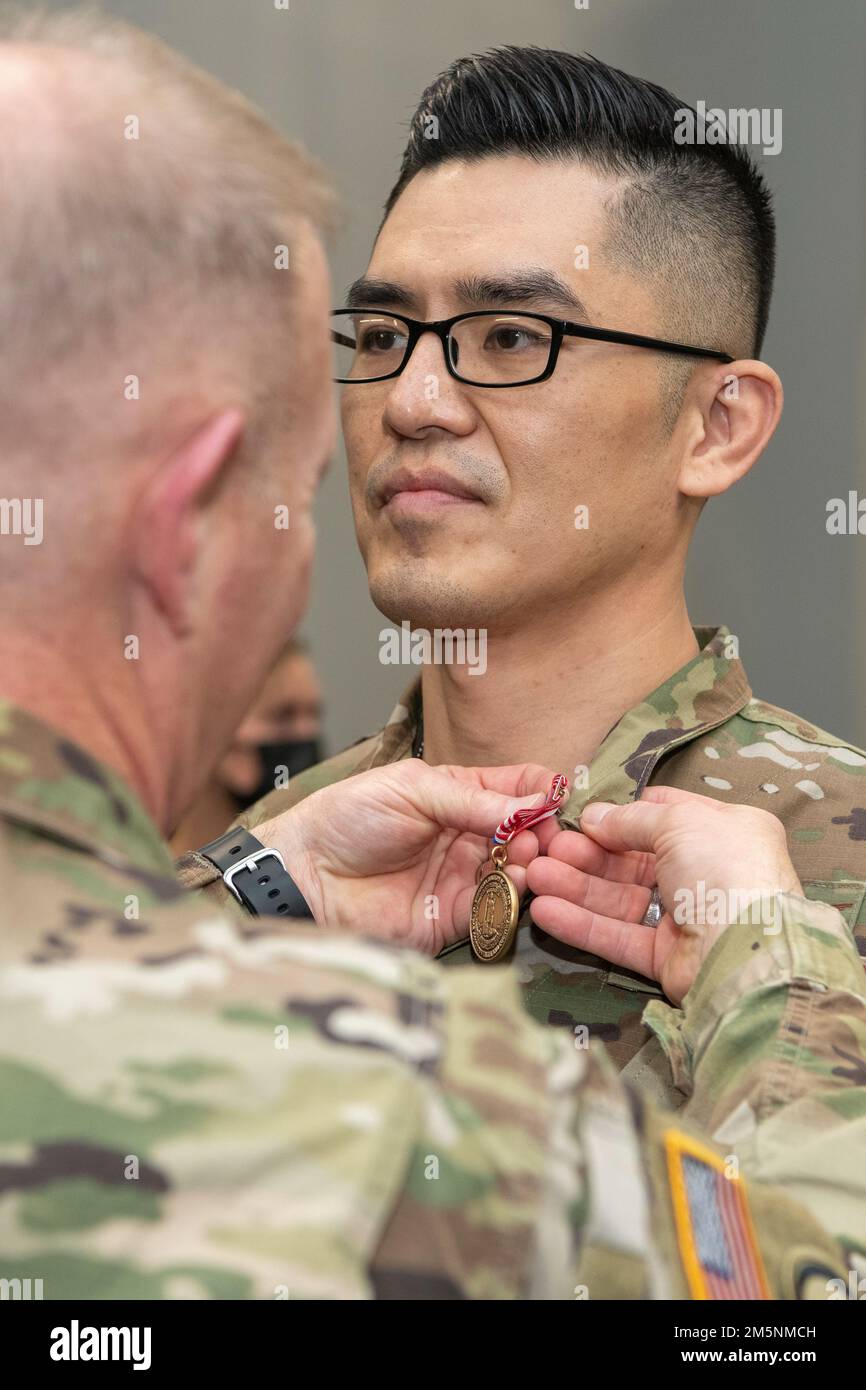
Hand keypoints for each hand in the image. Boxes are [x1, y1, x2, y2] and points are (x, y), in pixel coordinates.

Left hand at [257, 760, 554, 953]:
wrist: (306, 874)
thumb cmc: (348, 818)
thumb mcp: (411, 789)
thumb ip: (471, 799)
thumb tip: (531, 804)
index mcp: (459, 794)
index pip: (516, 786)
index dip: (540, 790)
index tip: (556, 797)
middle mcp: (467, 835)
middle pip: (527, 832)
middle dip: (544, 831)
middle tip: (547, 835)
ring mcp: (463, 877)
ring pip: (519, 870)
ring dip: (534, 863)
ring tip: (532, 856)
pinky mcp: (455, 918)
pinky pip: (497, 909)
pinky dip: (514, 896)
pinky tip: (518, 881)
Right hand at [526, 787, 802, 1003]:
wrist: (748, 949)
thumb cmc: (723, 866)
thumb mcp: (679, 821)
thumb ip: (631, 819)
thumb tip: (593, 816)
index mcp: (724, 831)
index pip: (667, 815)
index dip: (625, 813)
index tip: (584, 813)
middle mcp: (707, 872)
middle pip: (635, 859)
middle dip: (589, 853)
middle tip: (547, 848)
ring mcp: (687, 917)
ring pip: (621, 897)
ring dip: (576, 886)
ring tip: (534, 875)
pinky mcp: (668, 958)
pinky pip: (619, 936)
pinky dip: (582, 924)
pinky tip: (544, 910)